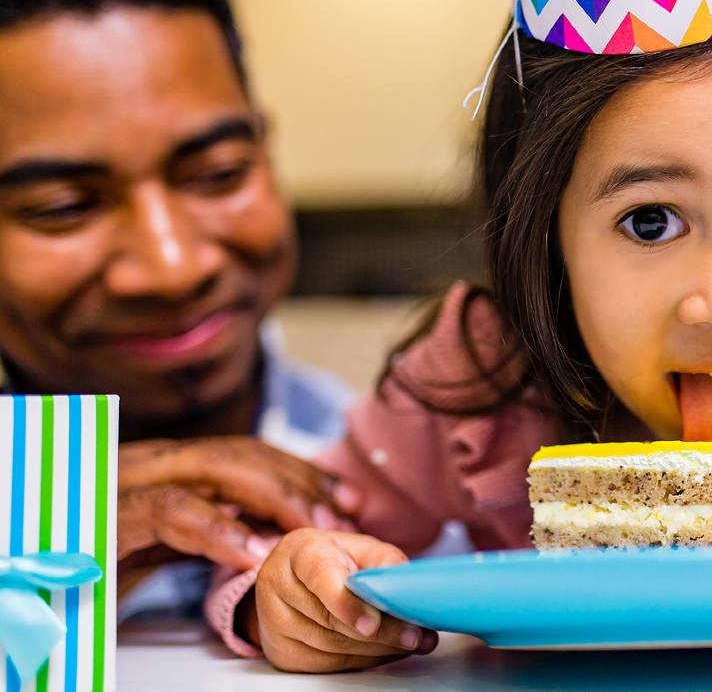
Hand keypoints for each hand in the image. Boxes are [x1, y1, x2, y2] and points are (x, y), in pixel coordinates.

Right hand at [117, 437, 360, 571]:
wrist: (11, 587)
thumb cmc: (96, 567)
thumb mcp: (164, 549)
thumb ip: (217, 530)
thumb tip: (282, 534)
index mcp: (164, 466)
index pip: (249, 454)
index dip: (303, 471)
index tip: (348, 498)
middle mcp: (146, 463)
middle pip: (240, 454)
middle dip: (299, 481)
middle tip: (341, 516)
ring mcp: (121, 482)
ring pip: (212, 466)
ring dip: (273, 495)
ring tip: (311, 529)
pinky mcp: (103, 517)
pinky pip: (168, 510)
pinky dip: (217, 528)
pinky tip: (252, 552)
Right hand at [254, 528, 436, 672]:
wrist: (291, 579)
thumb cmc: (331, 558)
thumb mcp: (358, 547)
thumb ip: (384, 560)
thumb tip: (406, 583)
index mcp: (300, 551)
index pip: (321, 577)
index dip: (347, 603)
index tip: (372, 623)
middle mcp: (279, 585)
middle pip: (330, 619)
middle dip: (380, 632)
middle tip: (415, 635)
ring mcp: (274, 623)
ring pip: (331, 647)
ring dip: (377, 649)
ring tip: (411, 642)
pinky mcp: (282, 652)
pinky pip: (327, 664)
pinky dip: (363, 660)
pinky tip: (386, 651)